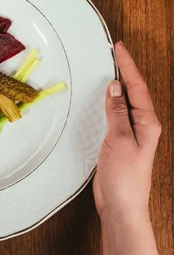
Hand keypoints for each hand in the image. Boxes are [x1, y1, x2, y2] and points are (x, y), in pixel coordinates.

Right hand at [93, 41, 161, 219]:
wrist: (122, 206)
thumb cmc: (125, 178)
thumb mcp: (119, 140)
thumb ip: (117, 112)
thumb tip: (115, 87)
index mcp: (148, 123)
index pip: (137, 87)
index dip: (128, 66)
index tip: (120, 49)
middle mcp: (143, 126)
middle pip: (135, 91)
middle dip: (126, 70)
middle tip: (116, 53)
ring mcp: (132, 134)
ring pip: (126, 102)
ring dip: (120, 85)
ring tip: (112, 69)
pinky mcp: (121, 141)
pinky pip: (118, 114)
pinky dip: (111, 102)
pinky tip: (106, 99)